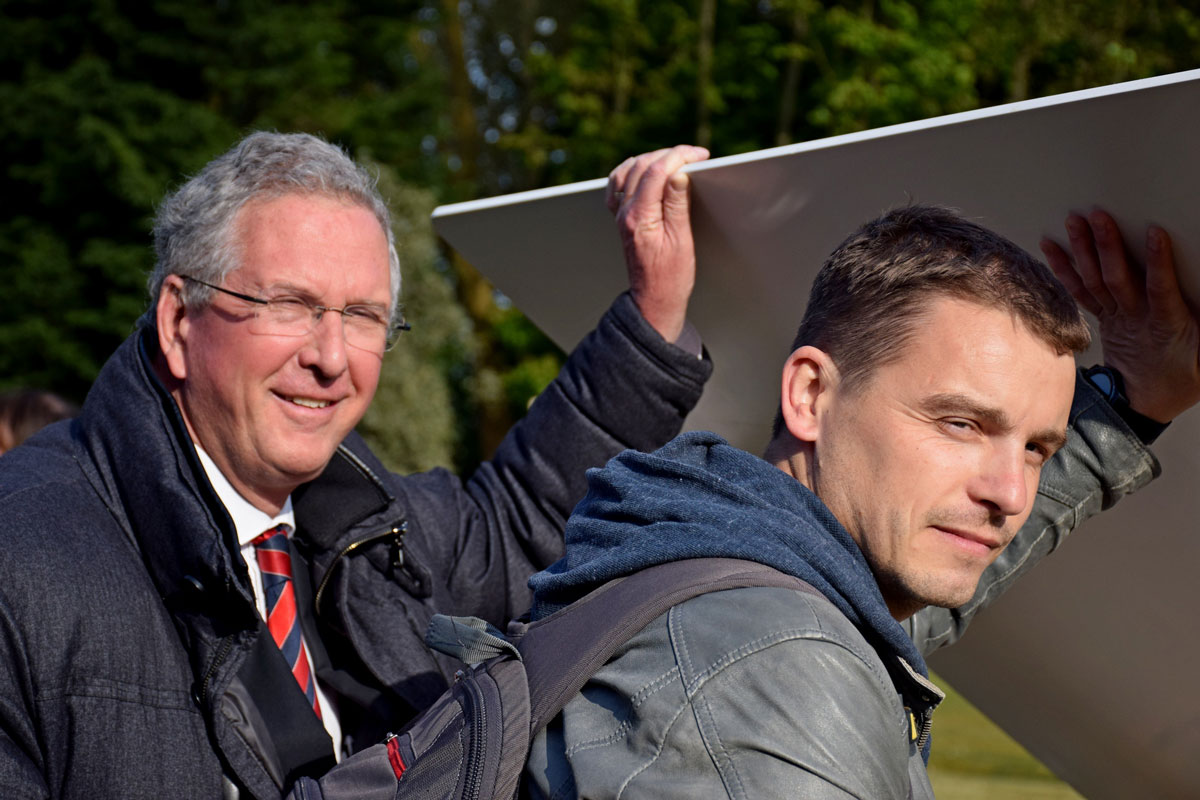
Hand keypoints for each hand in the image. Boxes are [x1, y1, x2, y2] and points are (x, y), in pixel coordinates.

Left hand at [607, 145, 709, 341]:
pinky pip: (620, 185)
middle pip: (642, 166)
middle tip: (694, 155)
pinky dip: (634, 171)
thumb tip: (678, 174)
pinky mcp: (622, 219)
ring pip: (628, 171)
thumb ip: (677, 204)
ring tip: (675, 159)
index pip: (656, 172)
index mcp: (640, 218)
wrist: (652, 300)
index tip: (699, 155)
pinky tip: (647, 170)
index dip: (679, 157)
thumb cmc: (671, 277)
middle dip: (669, 155)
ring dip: (652, 159)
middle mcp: (625, 213)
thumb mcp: (681, 241)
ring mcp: (620, 215)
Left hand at [1040, 209, 1199, 422]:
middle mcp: (1135, 317)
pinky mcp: (1102, 317)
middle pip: (1118, 278)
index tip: (1154, 233)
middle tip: (1097, 217)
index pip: (1161, 288)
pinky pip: (1079, 291)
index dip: (1158, 261)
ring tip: (1073, 222)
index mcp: (1166, 323)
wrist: (1145, 401)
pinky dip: (1064, 269)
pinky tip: (1051, 248)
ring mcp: (1115, 316)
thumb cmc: (1182, 376)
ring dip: (1082, 250)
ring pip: (1095, 281)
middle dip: (1107, 246)